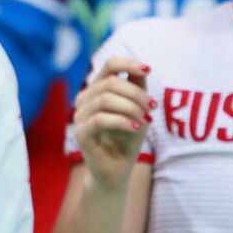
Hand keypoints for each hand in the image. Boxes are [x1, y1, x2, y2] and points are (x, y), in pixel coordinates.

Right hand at [72, 57, 152, 189]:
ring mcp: (79, 116)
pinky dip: (122, 121)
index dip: (128, 63)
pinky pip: (100, 120)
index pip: (109, 66)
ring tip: (145, 120)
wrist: (117, 169)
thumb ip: (137, 88)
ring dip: (131, 108)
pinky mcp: (80, 133)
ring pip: (105, 99)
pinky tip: (136, 127)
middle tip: (152, 107)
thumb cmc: (126, 138)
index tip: (148, 70)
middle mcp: (84, 99)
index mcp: (97, 89)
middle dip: (136, 93)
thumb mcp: (137, 109)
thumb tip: (143, 68)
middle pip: (111, 82)